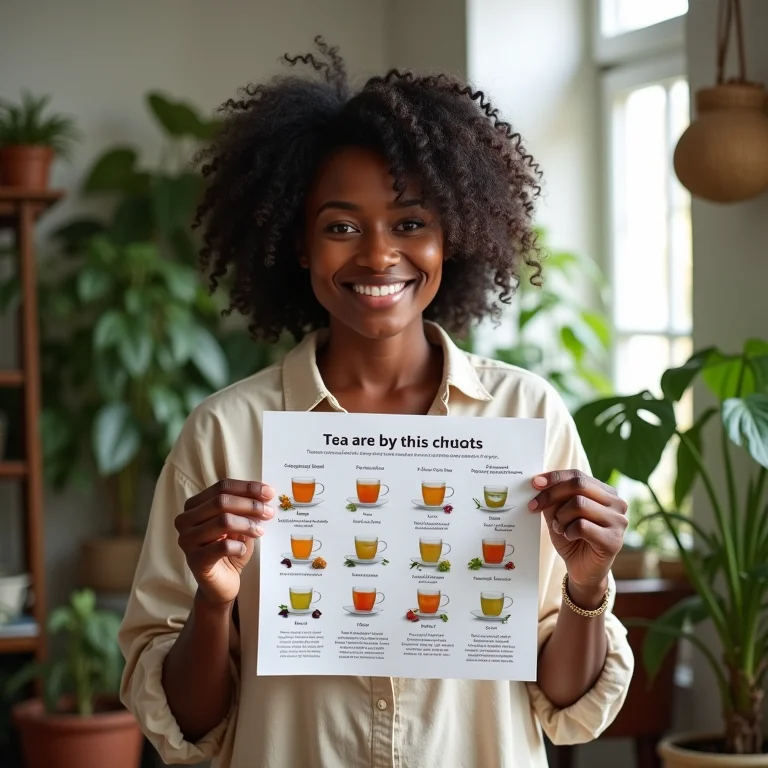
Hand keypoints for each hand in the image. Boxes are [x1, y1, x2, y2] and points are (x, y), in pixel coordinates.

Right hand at [175, 479, 275, 605]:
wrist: (221, 583)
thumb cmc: (230, 549)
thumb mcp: (239, 524)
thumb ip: (246, 508)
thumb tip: (266, 494)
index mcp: (194, 505)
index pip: (222, 487)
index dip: (248, 488)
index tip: (269, 493)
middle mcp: (185, 520)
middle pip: (221, 501)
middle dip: (250, 505)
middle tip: (269, 513)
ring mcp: (187, 540)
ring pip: (223, 521)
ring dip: (247, 525)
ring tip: (260, 532)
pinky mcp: (195, 560)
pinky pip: (222, 546)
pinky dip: (239, 546)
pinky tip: (242, 550)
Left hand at [529, 470, 627, 595]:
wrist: (582, 570)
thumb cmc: (572, 538)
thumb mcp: (559, 513)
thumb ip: (554, 497)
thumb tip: (539, 482)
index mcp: (605, 492)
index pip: (578, 475)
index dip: (554, 477)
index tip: (534, 483)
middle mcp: (617, 503)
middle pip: (578, 485)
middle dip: (552, 495)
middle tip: (535, 506)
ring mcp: (618, 521)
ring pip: (579, 504)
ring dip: (560, 517)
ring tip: (560, 528)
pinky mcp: (614, 540)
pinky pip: (582, 526)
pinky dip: (568, 531)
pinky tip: (570, 537)